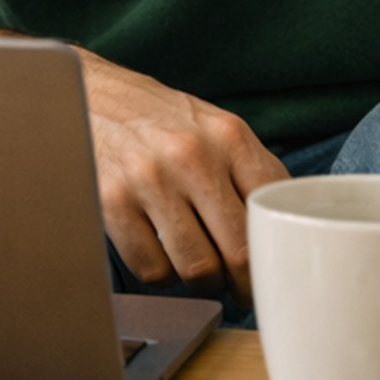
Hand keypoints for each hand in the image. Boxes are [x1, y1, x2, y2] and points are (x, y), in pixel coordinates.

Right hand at [81, 52, 288, 301]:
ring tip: (195, 266)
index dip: (276, 257)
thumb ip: (252, 173)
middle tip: (237, 287)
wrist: (90, 92)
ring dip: (200, 281)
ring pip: (196, 269)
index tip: (272, 274)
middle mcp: (190, 155)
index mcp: (229, 136)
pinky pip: (152, 269)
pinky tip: (158, 251)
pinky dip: (160, 273)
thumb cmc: (161, 120)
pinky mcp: (111, 200)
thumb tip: (289, 236)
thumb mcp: (215, 129)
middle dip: (242, 282)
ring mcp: (148, 178)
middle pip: (238, 252)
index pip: (272, 215)